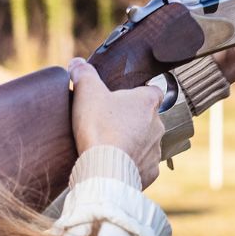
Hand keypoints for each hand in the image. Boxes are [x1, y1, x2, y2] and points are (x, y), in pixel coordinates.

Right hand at [68, 58, 164, 187]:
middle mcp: (157, 125)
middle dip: (133, 120)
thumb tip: (77, 63)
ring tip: (111, 146)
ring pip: (147, 143)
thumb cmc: (99, 128)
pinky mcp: (150, 172)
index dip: (140, 93)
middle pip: (148, 118)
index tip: (125, 98)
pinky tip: (116, 164)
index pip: (154, 91)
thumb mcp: (87, 92)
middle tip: (110, 124)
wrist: (104, 170)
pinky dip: (132, 164)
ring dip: (134, 143)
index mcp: (147, 102)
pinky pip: (143, 166)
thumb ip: (84, 74)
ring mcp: (155, 150)